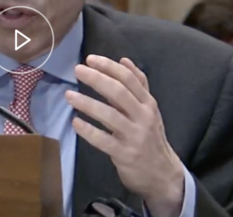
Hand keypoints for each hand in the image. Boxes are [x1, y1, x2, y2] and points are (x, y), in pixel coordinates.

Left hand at [65, 55, 184, 216]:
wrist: (163, 174)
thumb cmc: (150, 137)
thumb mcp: (149, 109)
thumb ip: (138, 85)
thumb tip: (124, 60)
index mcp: (148, 103)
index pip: (129, 79)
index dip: (109, 67)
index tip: (90, 59)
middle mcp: (143, 117)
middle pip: (119, 93)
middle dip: (97, 79)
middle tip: (78, 70)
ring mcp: (134, 136)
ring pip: (110, 115)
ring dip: (88, 103)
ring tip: (69, 95)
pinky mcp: (125, 154)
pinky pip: (104, 140)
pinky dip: (88, 131)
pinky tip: (75, 122)